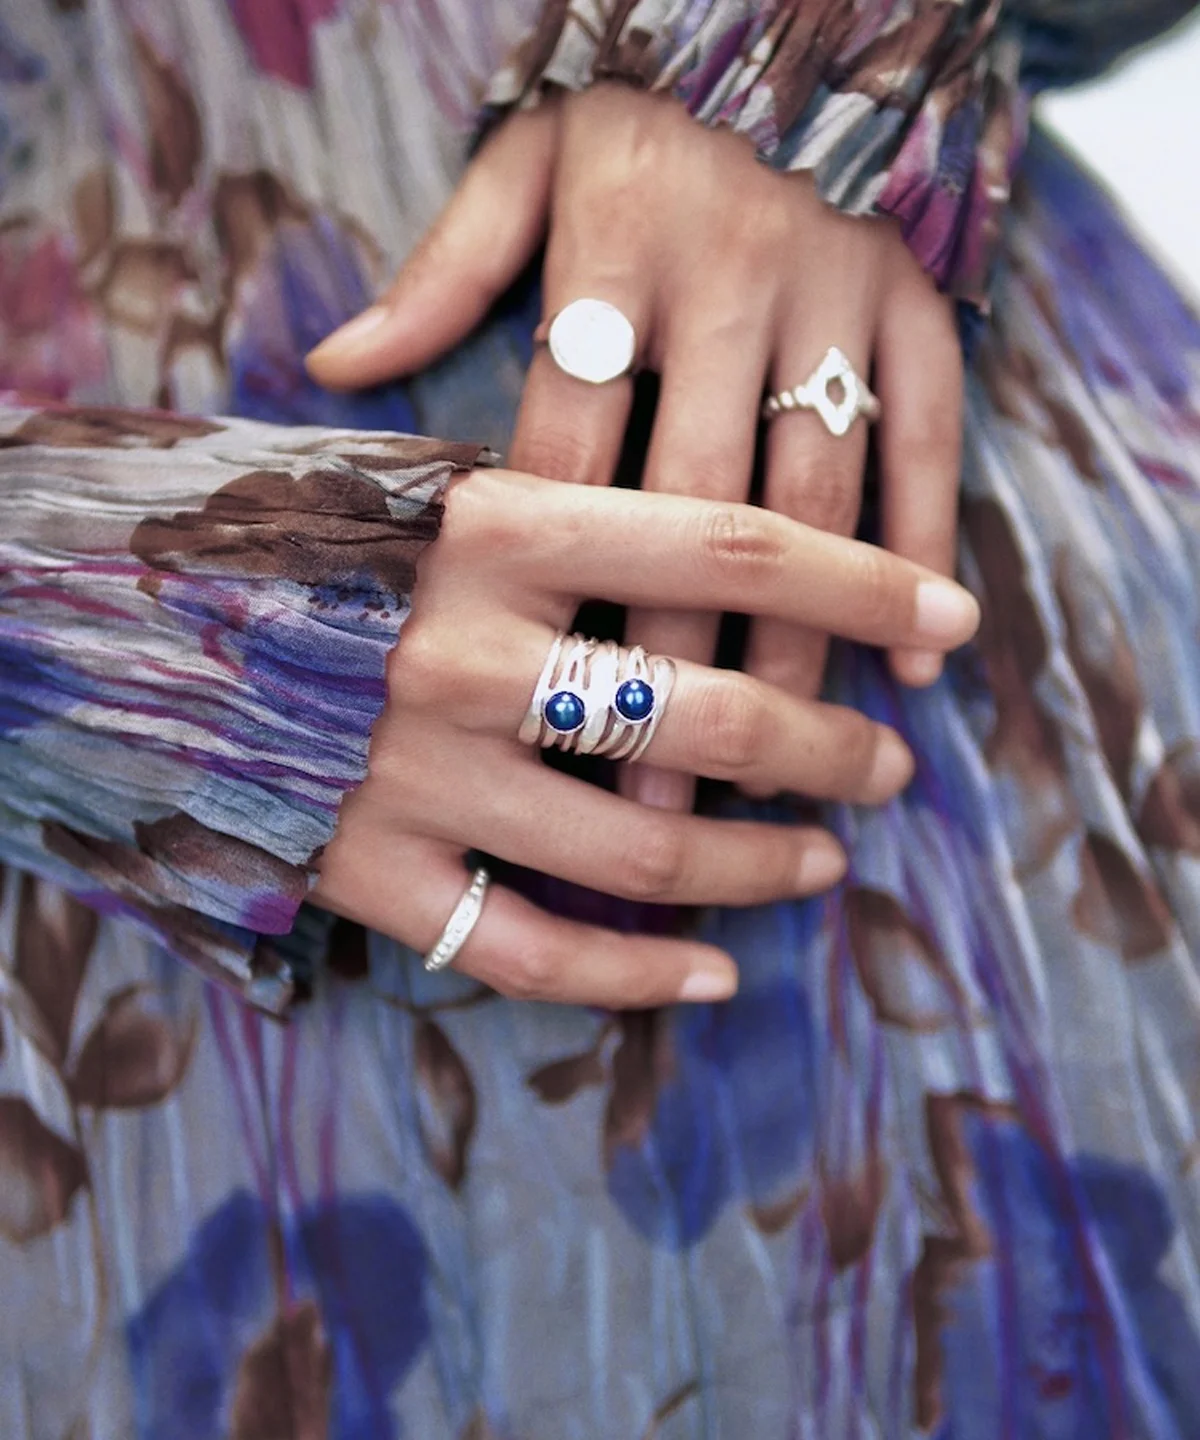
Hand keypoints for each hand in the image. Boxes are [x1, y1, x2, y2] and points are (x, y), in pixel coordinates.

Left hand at [307, 86, 964, 812]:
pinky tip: (912, 662)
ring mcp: (832, 293)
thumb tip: (333, 365)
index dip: (562, 588)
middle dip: (678, 661)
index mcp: (609, 252)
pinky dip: (923, 555)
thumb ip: (441, 269)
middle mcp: (726, 277)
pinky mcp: (918, 301)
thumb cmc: (634, 124)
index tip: (546, 711)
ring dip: (804, 643)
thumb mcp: (525, 161)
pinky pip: (930, 441)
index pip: (574, 447)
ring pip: (815, 497)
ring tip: (782, 768)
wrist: (794, 32)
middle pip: (695, 504)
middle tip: (661, 798)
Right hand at [313, 469, 978, 1007]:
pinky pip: (527, 951)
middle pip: (709, 709)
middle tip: (888, 762)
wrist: (113, 620)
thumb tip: (737, 557)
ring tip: (822, 862)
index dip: (863, 578)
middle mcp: (460, 651)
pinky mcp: (365, 873)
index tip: (952, 614)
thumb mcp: (424, 483)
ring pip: (640, 848)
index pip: (727, 544)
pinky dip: (635, 977)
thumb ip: (564, 511)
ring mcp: (411, 775)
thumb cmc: (299, 538)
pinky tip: (710, 978)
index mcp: (488, 523)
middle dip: (832, 744)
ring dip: (759, 864)